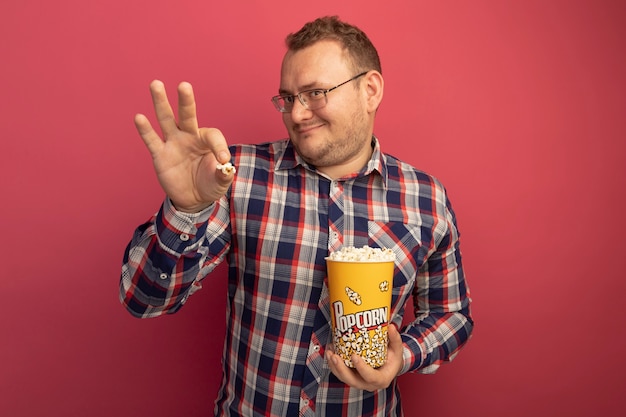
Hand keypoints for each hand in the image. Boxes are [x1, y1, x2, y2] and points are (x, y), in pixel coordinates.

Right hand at [134, 80, 233, 212]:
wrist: (194, 199)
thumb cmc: (210, 185)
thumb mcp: (221, 182)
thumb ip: (224, 174)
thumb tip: (226, 167)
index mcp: (207, 141)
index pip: (213, 136)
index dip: (219, 146)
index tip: (223, 160)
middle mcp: (189, 137)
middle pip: (187, 115)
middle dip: (185, 101)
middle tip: (184, 85)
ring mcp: (173, 143)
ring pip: (166, 119)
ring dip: (161, 103)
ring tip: (156, 84)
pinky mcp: (160, 155)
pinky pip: (152, 140)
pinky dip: (145, 130)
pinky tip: (139, 118)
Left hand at [326, 324, 403, 391]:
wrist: (389, 366)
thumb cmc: (393, 359)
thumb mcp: (397, 349)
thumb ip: (395, 338)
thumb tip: (391, 327)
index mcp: (381, 379)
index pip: (371, 377)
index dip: (362, 368)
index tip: (354, 356)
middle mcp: (368, 384)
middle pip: (352, 381)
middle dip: (341, 369)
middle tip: (335, 356)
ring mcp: (358, 381)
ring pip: (343, 378)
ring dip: (334, 366)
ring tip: (329, 352)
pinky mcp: (351, 377)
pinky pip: (340, 373)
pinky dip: (333, 364)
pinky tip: (330, 351)